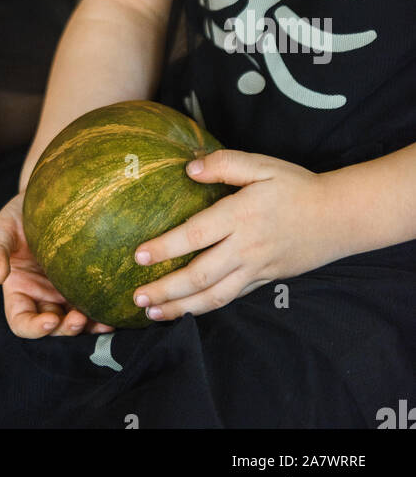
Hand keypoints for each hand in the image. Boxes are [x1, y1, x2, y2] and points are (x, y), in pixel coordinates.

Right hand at [0, 191, 114, 338]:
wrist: (48, 198)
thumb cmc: (18, 216)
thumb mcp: (1, 229)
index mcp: (19, 291)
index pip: (21, 322)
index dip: (34, 329)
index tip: (49, 321)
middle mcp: (42, 298)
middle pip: (53, 328)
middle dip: (65, 329)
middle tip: (79, 319)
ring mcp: (65, 293)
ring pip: (76, 322)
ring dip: (87, 328)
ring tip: (101, 322)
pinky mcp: (86, 285)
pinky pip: (94, 306)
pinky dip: (102, 314)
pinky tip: (112, 314)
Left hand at [130, 147, 334, 322]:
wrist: (339, 217)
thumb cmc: (296, 186)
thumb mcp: (262, 165)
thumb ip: (225, 163)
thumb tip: (189, 168)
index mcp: (240, 216)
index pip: (196, 235)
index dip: (165, 248)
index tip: (138, 257)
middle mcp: (246, 247)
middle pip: (200, 275)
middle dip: (166, 289)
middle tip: (136, 297)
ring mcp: (256, 268)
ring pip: (215, 296)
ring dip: (182, 308)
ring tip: (154, 313)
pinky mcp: (264, 280)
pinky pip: (232, 297)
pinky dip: (207, 308)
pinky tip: (188, 310)